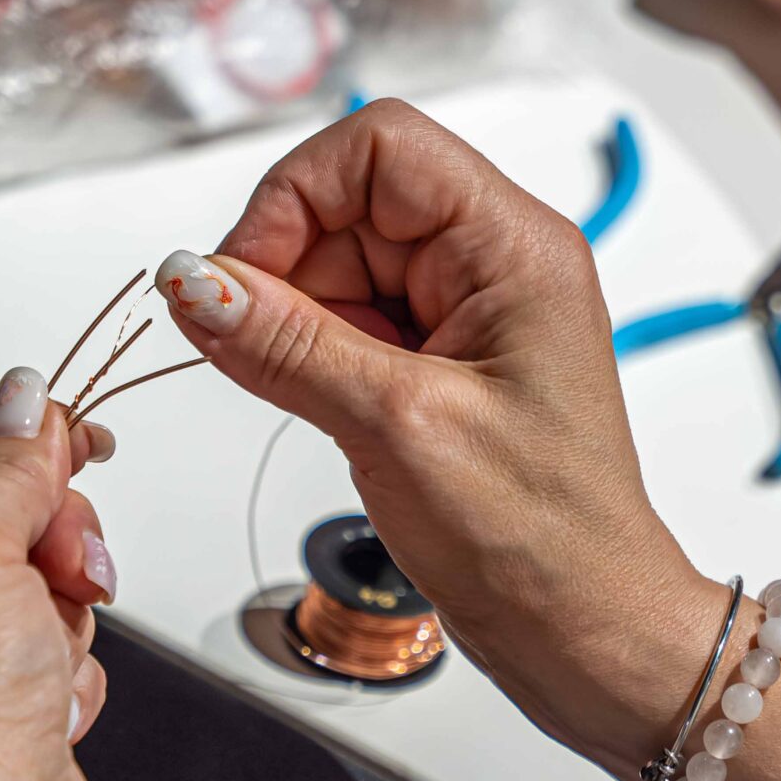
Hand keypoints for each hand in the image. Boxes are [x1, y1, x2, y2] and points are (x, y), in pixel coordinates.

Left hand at [0, 384, 117, 780]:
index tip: (62, 432)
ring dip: (62, 605)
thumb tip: (26, 402)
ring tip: (50, 651)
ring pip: (29, 578)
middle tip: (66, 554)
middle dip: (42, 526)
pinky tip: (50, 706)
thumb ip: (3, 464)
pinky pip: (52, 649)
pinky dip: (68, 671)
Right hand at [155, 100, 718, 776]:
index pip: (381, 147)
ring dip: (297, 321)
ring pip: (344, 269)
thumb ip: (287, 344)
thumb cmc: (544, 542)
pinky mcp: (444, 371)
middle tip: (250, 348)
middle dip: (288, 268)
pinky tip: (321, 411)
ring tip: (306, 399)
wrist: (587, 633)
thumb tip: (193, 281)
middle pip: (352, 205)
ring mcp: (471, 320)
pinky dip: (314, 358)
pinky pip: (354, 328)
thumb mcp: (398, 428)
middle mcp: (499, 268)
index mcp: (517, 249)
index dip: (295, 197)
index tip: (242, 277)